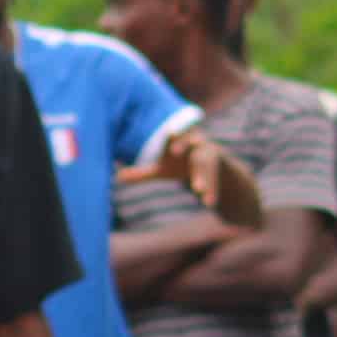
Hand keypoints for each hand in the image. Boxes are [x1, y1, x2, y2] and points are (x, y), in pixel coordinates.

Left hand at [120, 129, 260, 228]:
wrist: (213, 166)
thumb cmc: (181, 165)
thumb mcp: (162, 170)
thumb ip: (142, 174)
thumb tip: (117, 177)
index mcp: (178, 143)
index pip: (172, 137)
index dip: (171, 136)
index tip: (168, 132)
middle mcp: (195, 144)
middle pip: (188, 143)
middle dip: (182, 145)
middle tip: (174, 151)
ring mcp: (209, 155)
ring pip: (204, 164)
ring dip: (201, 176)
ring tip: (198, 190)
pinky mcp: (220, 168)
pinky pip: (215, 179)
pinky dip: (212, 191)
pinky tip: (209, 204)